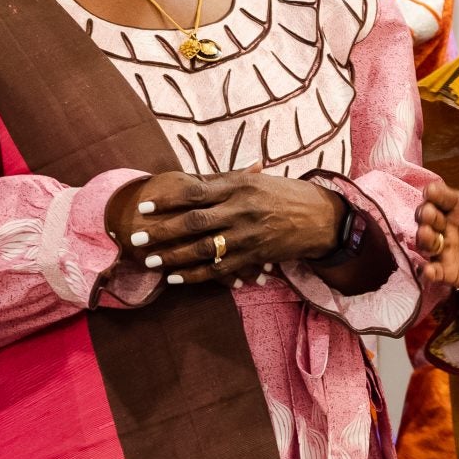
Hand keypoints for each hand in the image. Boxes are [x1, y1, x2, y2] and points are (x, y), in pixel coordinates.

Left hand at [106, 170, 347, 283]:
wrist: (321, 218)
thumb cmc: (285, 194)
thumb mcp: (256, 180)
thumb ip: (223, 183)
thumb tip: (189, 183)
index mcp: (238, 186)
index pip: (195, 192)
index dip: (167, 200)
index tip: (144, 205)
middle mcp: (241, 210)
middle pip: (194, 222)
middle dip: (163, 231)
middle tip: (137, 237)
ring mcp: (248, 236)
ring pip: (203, 249)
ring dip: (174, 257)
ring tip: (151, 261)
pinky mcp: (254, 257)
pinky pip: (220, 270)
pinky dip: (196, 275)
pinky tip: (176, 278)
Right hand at [416, 159, 458, 292]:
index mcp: (454, 204)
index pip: (439, 195)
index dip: (433, 193)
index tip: (432, 192)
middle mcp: (443, 224)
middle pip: (426, 216)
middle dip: (424, 214)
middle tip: (429, 215)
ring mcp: (442, 247)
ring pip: (425, 241)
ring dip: (423, 238)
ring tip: (428, 236)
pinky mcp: (444, 269)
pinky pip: (431, 270)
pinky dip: (427, 271)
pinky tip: (429, 271)